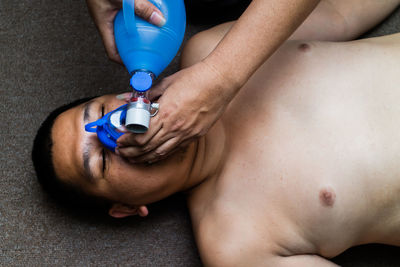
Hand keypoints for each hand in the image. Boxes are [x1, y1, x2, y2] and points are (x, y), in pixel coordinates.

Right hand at [86, 0, 164, 62]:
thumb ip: (140, 7)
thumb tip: (160, 20)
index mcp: (104, 24)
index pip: (113, 53)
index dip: (125, 63)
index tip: (139, 67)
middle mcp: (109, 21)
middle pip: (123, 42)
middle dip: (137, 50)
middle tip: (152, 54)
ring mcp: (114, 13)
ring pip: (129, 29)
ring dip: (142, 33)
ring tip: (157, 37)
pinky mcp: (119, 4)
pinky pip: (133, 14)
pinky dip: (144, 15)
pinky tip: (157, 13)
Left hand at [116, 61, 232, 162]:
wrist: (219, 81)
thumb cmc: (195, 79)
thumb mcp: (166, 84)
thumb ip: (147, 94)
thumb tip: (130, 98)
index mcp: (165, 113)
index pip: (140, 135)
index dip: (127, 141)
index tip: (120, 140)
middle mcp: (175, 127)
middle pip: (148, 147)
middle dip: (131, 152)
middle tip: (122, 151)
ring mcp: (186, 133)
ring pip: (160, 153)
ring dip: (144, 157)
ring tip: (133, 158)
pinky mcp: (195, 135)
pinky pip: (174, 149)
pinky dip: (161, 154)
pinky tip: (153, 156)